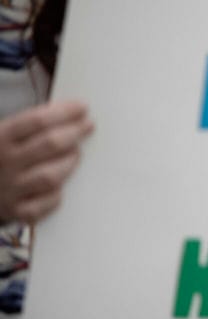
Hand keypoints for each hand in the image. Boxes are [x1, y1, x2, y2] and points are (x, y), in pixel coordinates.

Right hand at [0, 101, 93, 223]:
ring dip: (70, 162)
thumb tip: (69, 114)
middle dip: (75, 132)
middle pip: (50, 144)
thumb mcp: (1, 136)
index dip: (64, 112)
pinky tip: (60, 185)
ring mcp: (11, 189)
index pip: (36, 121)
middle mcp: (5, 162)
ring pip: (52, 175)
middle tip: (88, 126)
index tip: (82, 107)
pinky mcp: (18, 211)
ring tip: (76, 153)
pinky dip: (57, 194)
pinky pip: (48, 203)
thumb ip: (28, 126)